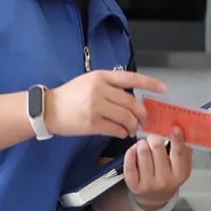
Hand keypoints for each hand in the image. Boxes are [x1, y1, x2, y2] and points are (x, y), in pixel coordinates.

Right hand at [45, 70, 165, 138]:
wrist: (48, 109)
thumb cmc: (69, 96)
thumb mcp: (89, 81)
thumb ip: (109, 85)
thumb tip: (131, 98)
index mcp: (101, 77)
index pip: (131, 78)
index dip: (149, 83)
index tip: (162, 89)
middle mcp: (100, 90)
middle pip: (131, 102)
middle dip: (142, 113)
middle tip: (144, 120)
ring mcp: (96, 107)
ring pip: (126, 117)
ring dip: (133, 126)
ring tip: (132, 129)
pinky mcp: (92, 123)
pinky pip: (115, 129)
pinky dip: (122, 133)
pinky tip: (122, 133)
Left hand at [124, 127, 191, 208]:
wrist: (154, 197)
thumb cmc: (168, 177)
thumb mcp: (181, 166)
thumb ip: (184, 150)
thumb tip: (182, 131)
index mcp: (179, 174)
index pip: (178, 153)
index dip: (177, 139)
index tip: (174, 127)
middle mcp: (164, 180)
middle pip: (157, 147)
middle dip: (153, 137)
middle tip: (152, 138)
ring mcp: (148, 183)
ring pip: (142, 151)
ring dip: (142, 143)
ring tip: (144, 146)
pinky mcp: (133, 184)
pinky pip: (129, 161)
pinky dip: (131, 152)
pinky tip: (135, 151)